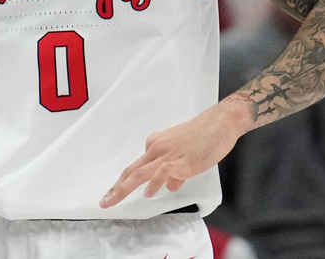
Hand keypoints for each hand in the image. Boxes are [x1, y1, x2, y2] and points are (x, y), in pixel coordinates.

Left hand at [99, 101, 244, 207]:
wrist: (220, 123)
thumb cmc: (205, 137)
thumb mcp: (185, 155)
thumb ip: (175, 171)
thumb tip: (170, 186)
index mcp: (156, 144)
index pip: (136, 167)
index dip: (124, 182)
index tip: (114, 193)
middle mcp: (157, 148)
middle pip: (131, 170)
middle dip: (116, 188)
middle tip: (104, 202)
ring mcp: (168, 154)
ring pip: (140, 173)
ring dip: (123, 188)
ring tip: (112, 200)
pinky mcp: (181, 160)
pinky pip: (162, 172)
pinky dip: (154, 183)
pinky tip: (148, 193)